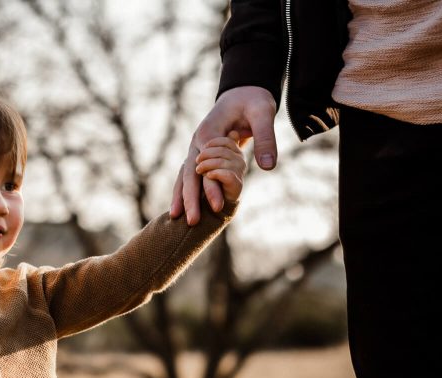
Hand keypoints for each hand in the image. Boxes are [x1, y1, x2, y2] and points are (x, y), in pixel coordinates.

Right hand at [172, 86, 276, 224]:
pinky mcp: (199, 152)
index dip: (211, 186)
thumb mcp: (263, 114)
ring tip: (174, 218)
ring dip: (181, 196)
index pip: (207, 165)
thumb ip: (266, 138)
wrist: (243, 91)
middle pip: (189, 173)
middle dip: (190, 199)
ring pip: (184, 174)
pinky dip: (183, 189)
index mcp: (209, 132)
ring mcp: (195, 147)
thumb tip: (267, 166)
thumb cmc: (253, 101)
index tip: (218, 206)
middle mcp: (197, 141)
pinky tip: (181, 206)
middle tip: (192, 222)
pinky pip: (188, 173)